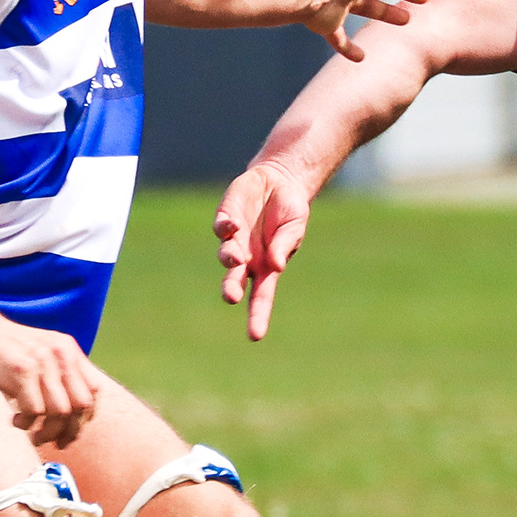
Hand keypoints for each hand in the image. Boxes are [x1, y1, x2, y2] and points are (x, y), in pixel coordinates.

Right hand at [0, 314, 103, 450]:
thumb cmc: (1, 348)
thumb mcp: (37, 355)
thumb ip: (55, 375)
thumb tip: (68, 416)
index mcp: (68, 350)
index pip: (94, 391)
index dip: (85, 417)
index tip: (70, 431)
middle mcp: (60, 354)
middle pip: (81, 405)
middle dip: (70, 431)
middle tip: (55, 442)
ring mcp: (42, 361)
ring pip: (60, 412)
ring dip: (47, 432)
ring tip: (32, 434)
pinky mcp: (20, 370)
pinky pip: (34, 411)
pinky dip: (26, 423)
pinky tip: (15, 419)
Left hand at [215, 157, 322, 341]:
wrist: (280, 181)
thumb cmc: (290, 211)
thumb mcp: (294, 228)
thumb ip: (284, 245)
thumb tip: (276, 265)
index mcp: (266, 267)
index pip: (261, 298)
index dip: (258, 316)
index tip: (255, 336)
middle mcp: (247, 257)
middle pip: (235, 280)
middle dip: (232, 289)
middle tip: (231, 296)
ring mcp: (234, 239)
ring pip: (226, 255)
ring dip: (230, 257)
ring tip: (237, 255)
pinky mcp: (226, 218)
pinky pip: (222, 228)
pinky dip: (225, 229)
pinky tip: (232, 224)